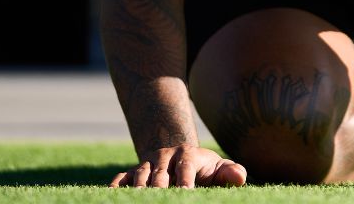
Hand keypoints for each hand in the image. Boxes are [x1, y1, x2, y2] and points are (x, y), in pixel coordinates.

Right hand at [109, 145, 246, 187]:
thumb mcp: (218, 168)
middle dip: (159, 187)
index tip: (186, 194)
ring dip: (138, 188)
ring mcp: (147, 163)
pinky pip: (121, 177)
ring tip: (139, 199)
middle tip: (160, 200)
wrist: (178, 156)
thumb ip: (230, 173)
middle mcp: (165, 157)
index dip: (185, 181)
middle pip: (160, 173)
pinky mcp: (133, 171)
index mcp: (187, 154)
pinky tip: (112, 196)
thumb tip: (241, 178)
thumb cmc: (204, 169)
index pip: (186, 167)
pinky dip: (116, 186)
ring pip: (139, 175)